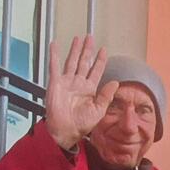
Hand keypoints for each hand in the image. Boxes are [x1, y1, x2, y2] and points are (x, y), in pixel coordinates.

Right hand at [45, 35, 119, 149]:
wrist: (66, 130)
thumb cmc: (81, 124)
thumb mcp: (98, 110)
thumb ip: (106, 96)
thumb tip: (115, 83)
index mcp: (89, 90)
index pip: (96, 70)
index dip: (100, 60)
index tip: (104, 50)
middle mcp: (78, 83)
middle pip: (84, 62)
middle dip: (88, 50)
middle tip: (90, 38)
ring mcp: (67, 82)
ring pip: (72, 61)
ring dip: (75, 50)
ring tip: (78, 39)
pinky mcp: (56, 83)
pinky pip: (55, 66)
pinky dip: (54, 55)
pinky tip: (55, 45)